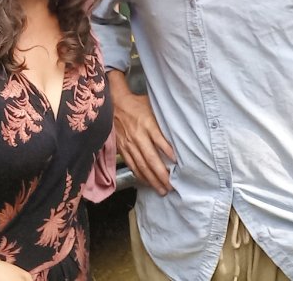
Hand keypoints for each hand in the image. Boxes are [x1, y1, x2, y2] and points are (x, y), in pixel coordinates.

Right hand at [109, 70, 174, 195]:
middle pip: (151, 159)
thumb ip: (162, 121)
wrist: (115, 103)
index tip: (177, 165)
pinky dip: (140, 175)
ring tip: (161, 190)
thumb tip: (177, 132)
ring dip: (152, 180)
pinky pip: (132, 165)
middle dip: (161, 175)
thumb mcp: (153, 107)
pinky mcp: (122, 149)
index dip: (168, 154)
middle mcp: (138, 136)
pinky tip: (147, 182)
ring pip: (141, 166)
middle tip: (171, 187)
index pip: (160, 141)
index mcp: (147, 124)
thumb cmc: (137, 104)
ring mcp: (129, 144)